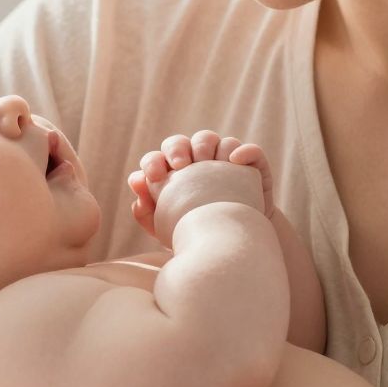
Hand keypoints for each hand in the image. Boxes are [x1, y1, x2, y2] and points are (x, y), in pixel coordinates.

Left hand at [129, 131, 273, 241]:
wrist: (235, 246)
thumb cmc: (196, 234)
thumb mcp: (167, 227)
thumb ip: (147, 209)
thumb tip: (136, 181)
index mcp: (173, 173)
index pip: (158, 157)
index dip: (154, 162)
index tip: (155, 177)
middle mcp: (196, 161)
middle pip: (182, 142)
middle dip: (178, 148)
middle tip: (180, 166)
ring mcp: (223, 161)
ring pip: (213, 140)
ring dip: (206, 146)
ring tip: (205, 164)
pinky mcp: (251, 167)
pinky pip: (251, 151)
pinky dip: (243, 151)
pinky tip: (235, 161)